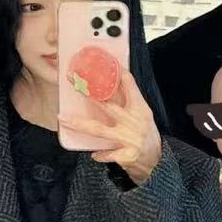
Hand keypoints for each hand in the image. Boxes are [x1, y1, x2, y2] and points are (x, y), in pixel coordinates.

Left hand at [59, 67, 161, 184]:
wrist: (158, 160)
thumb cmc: (147, 135)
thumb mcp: (143, 115)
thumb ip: (129, 101)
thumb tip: (107, 85)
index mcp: (140, 108)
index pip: (129, 84)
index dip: (117, 72)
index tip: (104, 61)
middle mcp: (134, 121)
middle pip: (107, 103)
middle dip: (89, 92)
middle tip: (74, 81)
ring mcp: (129, 138)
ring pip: (99, 129)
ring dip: (79, 123)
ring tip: (63, 118)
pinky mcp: (127, 155)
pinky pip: (108, 154)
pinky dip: (101, 154)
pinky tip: (94, 154)